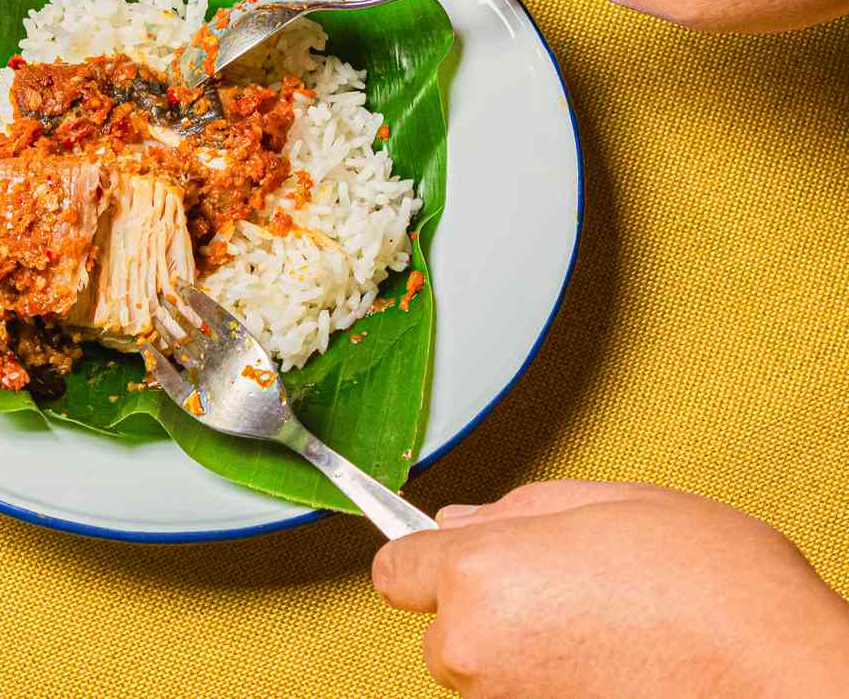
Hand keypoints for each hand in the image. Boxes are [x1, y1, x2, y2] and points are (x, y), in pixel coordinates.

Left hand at [372, 480, 848, 697]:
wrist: (789, 682)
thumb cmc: (718, 591)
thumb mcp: (614, 503)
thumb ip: (519, 509)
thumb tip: (460, 519)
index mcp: (481, 574)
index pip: (396, 568)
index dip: (428, 557)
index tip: (450, 556)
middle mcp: (476, 648)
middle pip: (445, 625)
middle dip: (488, 606)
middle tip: (568, 588)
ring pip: (487, 668)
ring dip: (524, 649)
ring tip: (606, 628)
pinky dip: (553, 685)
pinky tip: (613, 665)